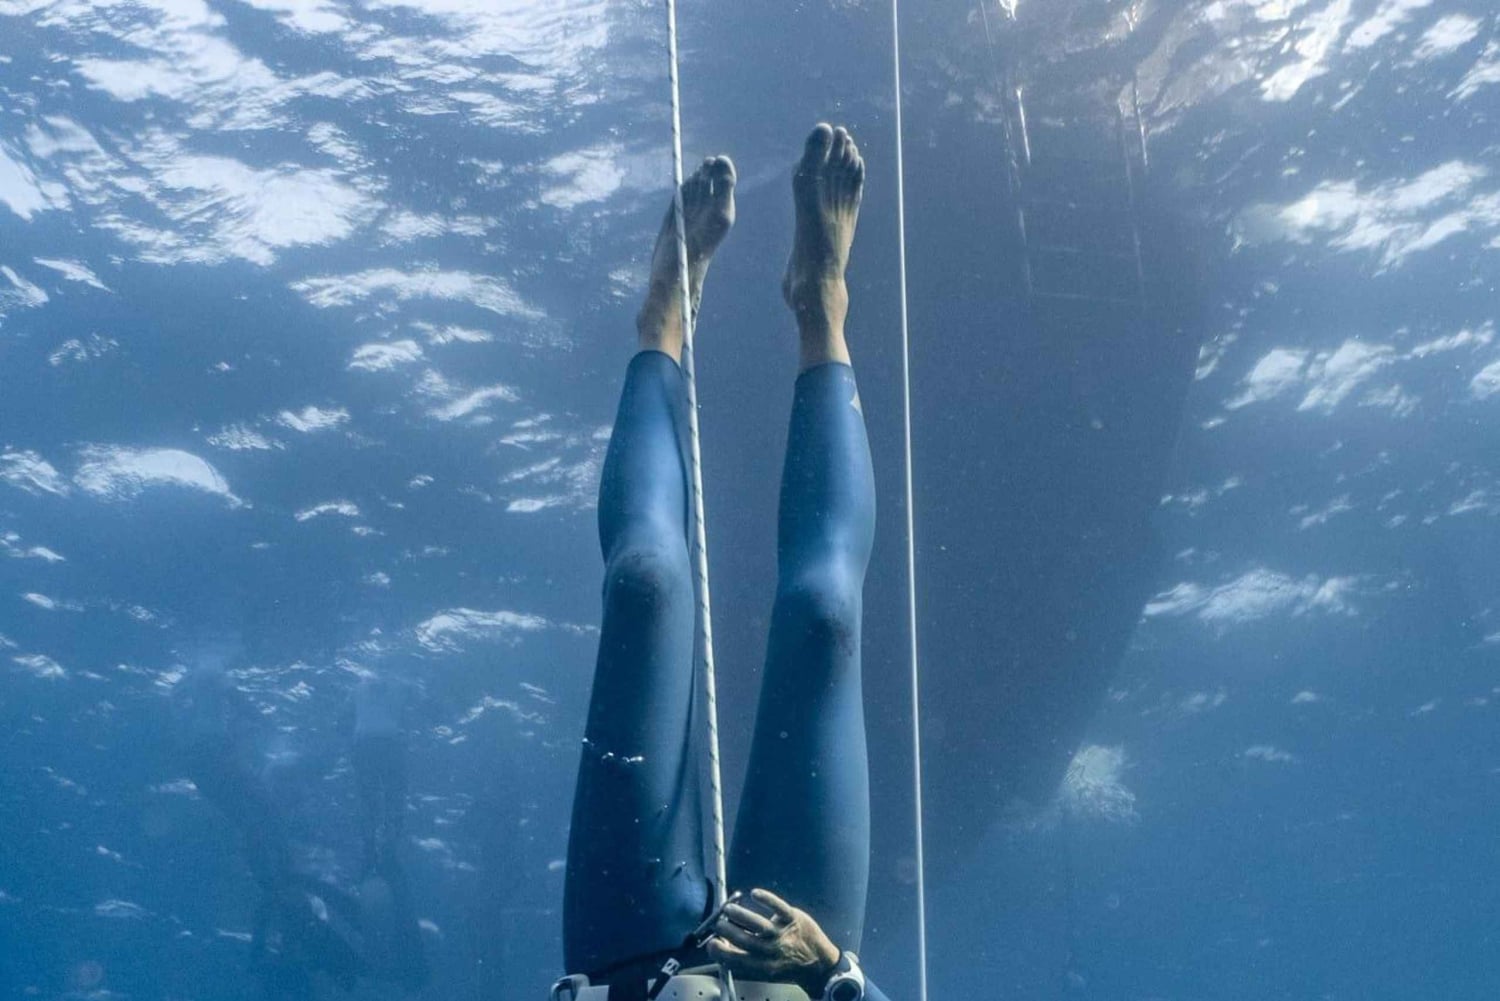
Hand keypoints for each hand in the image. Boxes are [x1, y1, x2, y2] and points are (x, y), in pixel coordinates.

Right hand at [705, 888, 840, 996]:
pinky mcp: (793, 918)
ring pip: (757, 924)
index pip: (736, 959)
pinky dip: (765, 898)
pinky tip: (754, 893)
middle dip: (727, 930)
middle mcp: (773, 952)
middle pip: (744, 940)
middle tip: (718, 923)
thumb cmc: (788, 965)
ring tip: (728, 909)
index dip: (720, 951)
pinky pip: (777, 907)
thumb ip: (745, 959)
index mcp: (763, 967)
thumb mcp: (766, 970)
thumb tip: (723, 945)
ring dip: (739, 915)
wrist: (819, 964)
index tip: (712, 942)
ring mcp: (783, 934)